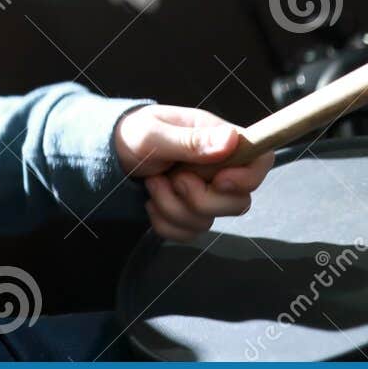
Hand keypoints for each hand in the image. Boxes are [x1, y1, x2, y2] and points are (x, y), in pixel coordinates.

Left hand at [113, 104, 274, 241]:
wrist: (107, 156)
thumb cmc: (130, 135)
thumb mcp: (154, 134)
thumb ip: (191, 141)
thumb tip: (232, 140)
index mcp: (216, 139)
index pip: (260, 161)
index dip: (247, 178)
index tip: (217, 181)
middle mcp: (218, 167)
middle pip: (239, 202)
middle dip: (199, 198)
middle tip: (172, 178)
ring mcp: (205, 192)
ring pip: (209, 221)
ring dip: (173, 207)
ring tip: (153, 184)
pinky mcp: (189, 212)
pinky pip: (189, 233)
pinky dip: (165, 223)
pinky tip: (151, 202)